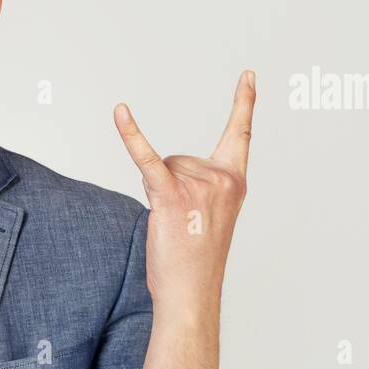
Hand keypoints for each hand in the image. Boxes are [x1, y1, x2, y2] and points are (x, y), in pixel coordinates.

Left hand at [113, 70, 253, 317]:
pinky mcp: (171, 195)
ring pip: (160, 167)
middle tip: (182, 222)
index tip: (248, 75)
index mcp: (235, 181)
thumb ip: (199, 183)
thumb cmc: (196, 260)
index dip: (244, 103)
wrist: (190, 293)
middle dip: (169, 186)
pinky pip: (146, 159)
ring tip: (172, 224)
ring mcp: (199, 186)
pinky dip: (130, 136)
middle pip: (178, 157)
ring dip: (157, 193)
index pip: (240, 134)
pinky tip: (120, 111)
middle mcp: (222, 178)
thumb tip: (165, 167)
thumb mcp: (209, 214)